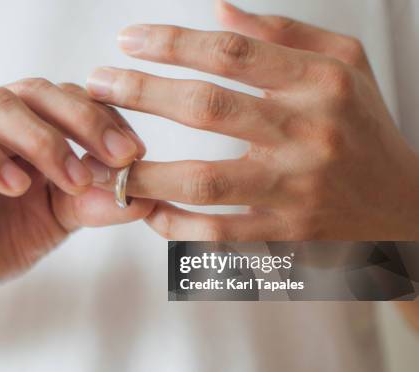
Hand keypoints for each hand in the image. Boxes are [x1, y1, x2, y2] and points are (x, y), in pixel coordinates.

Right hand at [0, 79, 151, 313]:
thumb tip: (147, 196)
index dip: (106, 120)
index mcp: (22, 125)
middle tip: (120, 157)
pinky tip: (16, 185)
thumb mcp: (55, 222)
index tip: (137, 153)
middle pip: (37, 91)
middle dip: (85, 121)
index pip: (69, 99)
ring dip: (43, 140)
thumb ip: (93, 204)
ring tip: (73, 179)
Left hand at [84, 1, 418, 240]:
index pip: (230, 54)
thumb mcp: (343, 65)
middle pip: (206, 107)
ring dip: (144, 172)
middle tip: (95, 85)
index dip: (171, 43)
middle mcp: (307, 136)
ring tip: (104, 161)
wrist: (402, 207)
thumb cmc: (363, 129)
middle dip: (140, 92)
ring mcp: (295, 192)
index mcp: (319, 85)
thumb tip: (218, 12)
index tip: (128, 40)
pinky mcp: (285, 237)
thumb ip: (282, 34)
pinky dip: (174, 225)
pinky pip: (216, 235)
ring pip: (203, 181)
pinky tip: (146, 210)